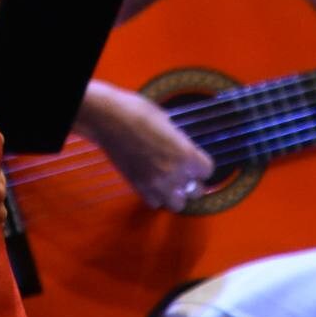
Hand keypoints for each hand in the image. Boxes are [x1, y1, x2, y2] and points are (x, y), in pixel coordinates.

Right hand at [74, 80, 213, 211]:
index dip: (201, 165)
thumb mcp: (166, 121)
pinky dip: (156, 196)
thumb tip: (180, 145)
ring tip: (169, 183)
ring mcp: (156, 182)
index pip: (207, 171)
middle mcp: (174, 172)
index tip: (196, 162)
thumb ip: (178, 140)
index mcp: (186, 153)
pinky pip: (154, 203)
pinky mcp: (138, 186)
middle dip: (191, 183)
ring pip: (177, 204)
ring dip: (175, 194)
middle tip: (184, 174)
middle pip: (195, 191)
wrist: (108, 119)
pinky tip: (153, 184)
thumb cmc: (136, 112)